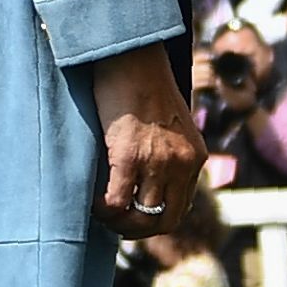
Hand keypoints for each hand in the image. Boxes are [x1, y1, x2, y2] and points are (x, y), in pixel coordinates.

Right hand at [94, 45, 195, 222]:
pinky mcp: (130, 155)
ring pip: (137, 216)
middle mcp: (182, 164)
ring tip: (100, 211)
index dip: (154, 222)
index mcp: (195, 157)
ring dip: (115, 220)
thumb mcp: (171, 124)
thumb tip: (149, 181)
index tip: (133, 218)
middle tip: (114, 223)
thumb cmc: (144, 85)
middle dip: (136, 230)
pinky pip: (115, 201)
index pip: (179, 209)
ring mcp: (157, 162)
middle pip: (162, 222)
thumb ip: (168, 153)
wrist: (132, 56)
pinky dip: (101, 208)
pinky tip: (91, 199)